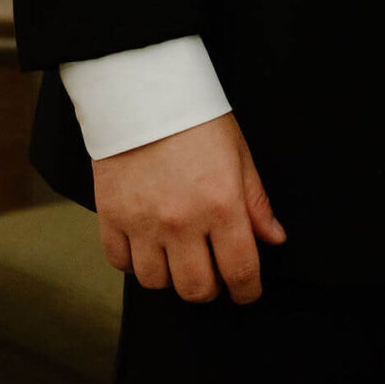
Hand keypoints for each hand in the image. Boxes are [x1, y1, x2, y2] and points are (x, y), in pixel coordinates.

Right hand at [91, 111, 285, 304]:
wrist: (143, 92)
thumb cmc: (196, 118)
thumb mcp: (239, 155)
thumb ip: (256, 203)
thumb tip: (273, 239)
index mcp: (221, 205)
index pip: (240, 271)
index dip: (248, 291)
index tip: (247, 291)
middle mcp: (182, 221)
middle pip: (196, 288)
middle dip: (210, 288)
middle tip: (213, 271)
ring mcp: (143, 222)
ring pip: (156, 282)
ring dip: (170, 275)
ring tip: (177, 254)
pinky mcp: (111, 217)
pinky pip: (120, 263)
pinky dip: (134, 262)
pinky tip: (146, 245)